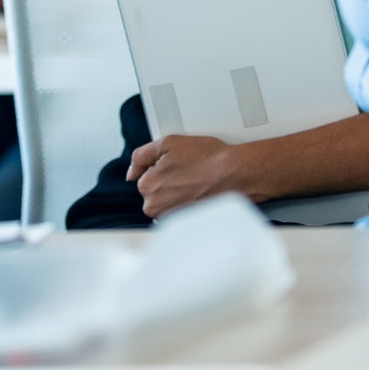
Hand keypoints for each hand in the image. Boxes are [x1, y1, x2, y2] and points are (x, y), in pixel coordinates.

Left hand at [127, 135, 266, 216]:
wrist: (237, 175)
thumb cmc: (208, 158)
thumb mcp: (168, 143)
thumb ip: (141, 156)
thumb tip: (130, 173)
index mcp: (148, 187)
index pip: (145, 177)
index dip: (162, 167)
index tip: (179, 165)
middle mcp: (156, 208)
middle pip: (155, 193)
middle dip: (168, 183)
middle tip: (190, 174)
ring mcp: (173, 219)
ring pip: (168, 204)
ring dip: (178, 195)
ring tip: (197, 184)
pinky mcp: (189, 226)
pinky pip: (182, 214)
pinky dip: (189, 206)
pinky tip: (201, 195)